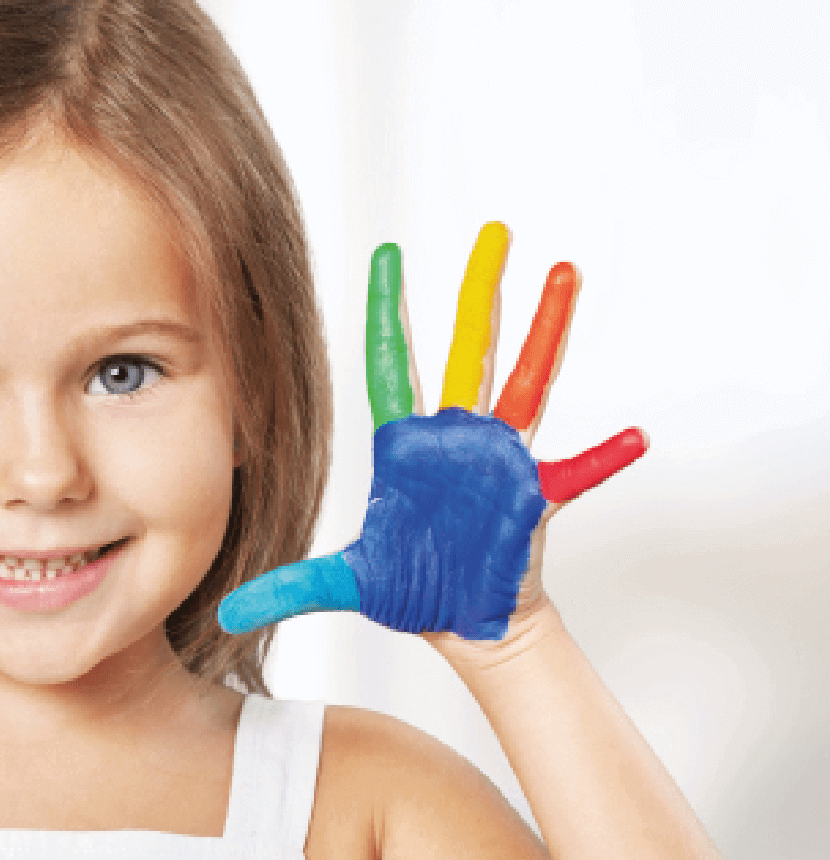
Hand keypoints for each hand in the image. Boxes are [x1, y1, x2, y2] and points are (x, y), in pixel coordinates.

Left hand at [219, 223, 644, 640]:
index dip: (388, 308)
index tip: (387, 254)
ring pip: (526, 381)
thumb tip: (225, 612)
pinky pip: (576, 471)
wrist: (465, 626)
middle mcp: (456, 437)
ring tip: (563, 275)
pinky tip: (634, 437)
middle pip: (467, 347)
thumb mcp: (345, 584)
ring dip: (545, 330)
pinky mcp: (535, 494)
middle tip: (494, 232)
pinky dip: (603, 457)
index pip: (391, 360)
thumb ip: (291, 589)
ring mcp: (500, 459)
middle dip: (479, 289)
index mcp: (407, 445)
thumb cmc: (414, 592)